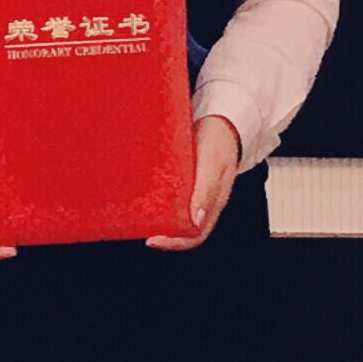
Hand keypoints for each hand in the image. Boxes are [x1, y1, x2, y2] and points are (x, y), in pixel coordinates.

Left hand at [147, 115, 244, 249]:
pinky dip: (157, 199)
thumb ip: (206, 191)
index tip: (154, 240)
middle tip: (140, 227)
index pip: (195, 234)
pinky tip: (146, 195)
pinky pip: (171, 197)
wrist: (222, 118)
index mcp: (213, 203)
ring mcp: (193, 191)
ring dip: (158, 217)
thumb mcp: (213, 163)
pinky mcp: (185, 180)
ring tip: (139, 214)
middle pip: (182, 228)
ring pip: (176, 213)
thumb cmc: (220, 139)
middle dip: (161, 232)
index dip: (174, 242)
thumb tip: (196, 221)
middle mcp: (202, 201)